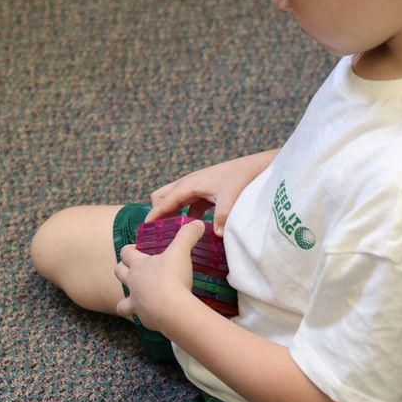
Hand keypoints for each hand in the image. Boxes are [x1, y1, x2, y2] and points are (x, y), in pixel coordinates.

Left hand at [114, 219, 204, 331]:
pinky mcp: (144, 320)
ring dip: (126, 300)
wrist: (172, 310)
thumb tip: (197, 223)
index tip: (137, 249)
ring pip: (121, 302)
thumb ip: (188, 235)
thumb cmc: (172, 277)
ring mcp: (136, 303)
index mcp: (138, 265)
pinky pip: (138, 318)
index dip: (130, 249)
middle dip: (123, 270)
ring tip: (137, 299)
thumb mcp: (181, 252)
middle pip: (118, 273)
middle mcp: (133, 283)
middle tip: (135, 270)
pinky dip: (144, 316)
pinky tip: (153, 315)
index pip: (125, 252)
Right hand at [146, 148, 278, 235]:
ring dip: (171, 215)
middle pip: (162, 197)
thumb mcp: (231, 196)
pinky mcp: (205, 190)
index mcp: (189, 184)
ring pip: (174, 200)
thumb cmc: (243, 177)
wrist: (257, 166)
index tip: (144, 231)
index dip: (153, 216)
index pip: (163, 202)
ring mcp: (196, 186)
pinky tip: (194, 230)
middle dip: (158, 213)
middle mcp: (188, 184)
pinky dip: (186, 216)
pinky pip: (188, 204)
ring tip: (173, 234)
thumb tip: (217, 235)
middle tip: (159, 233)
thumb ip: (223, 215)